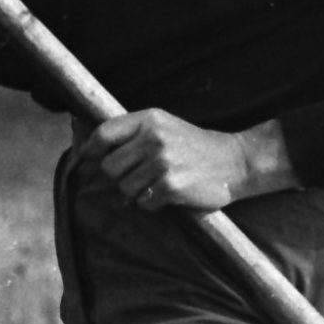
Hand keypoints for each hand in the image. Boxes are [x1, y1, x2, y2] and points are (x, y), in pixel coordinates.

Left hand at [88, 110, 296, 212]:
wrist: (235, 161)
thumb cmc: (194, 146)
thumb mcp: (164, 126)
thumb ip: (133, 132)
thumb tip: (89, 148)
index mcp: (149, 119)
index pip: (104, 134)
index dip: (91, 150)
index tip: (89, 159)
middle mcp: (153, 138)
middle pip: (110, 167)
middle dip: (120, 177)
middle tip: (140, 176)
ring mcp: (162, 162)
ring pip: (125, 189)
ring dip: (138, 193)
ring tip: (158, 184)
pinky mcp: (171, 185)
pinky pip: (144, 203)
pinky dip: (153, 204)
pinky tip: (170, 195)